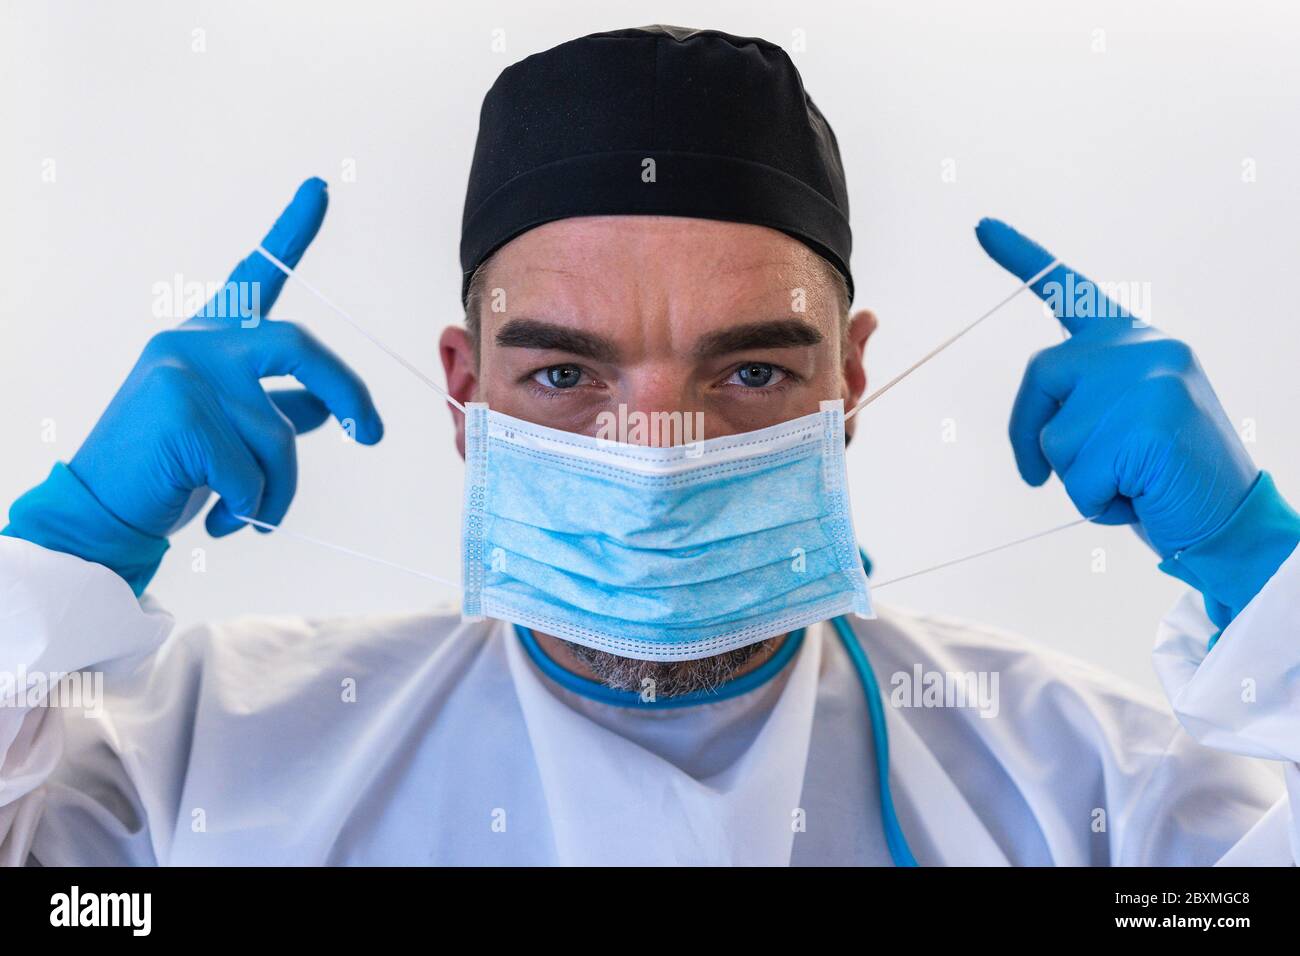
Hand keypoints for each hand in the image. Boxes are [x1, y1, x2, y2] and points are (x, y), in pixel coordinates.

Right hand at [68, 177, 383, 539]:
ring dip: (278, 492)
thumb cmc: (171, 469)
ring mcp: (184, 371)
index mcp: (207, 338)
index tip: (319, 187)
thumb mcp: (229, 429)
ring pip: (281, 435)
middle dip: (348, 393)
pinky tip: (218, 520)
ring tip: (250, 517)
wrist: (100, 512)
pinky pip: (251, 472)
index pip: (256, 276)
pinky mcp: (180, 411)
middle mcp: (194, 342)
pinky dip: (249, 509)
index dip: (290, 232)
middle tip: (370, 433)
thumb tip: (327, 406)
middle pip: (300, 349)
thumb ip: (275, 406)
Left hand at [975, 218, 1256, 558]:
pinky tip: (1142, 498)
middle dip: (1028, 435)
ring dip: (1078, 480)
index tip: (981, 226)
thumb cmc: (1166, 477)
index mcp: (1138, 342)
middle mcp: (1145, 349)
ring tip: (1132, 482)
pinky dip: (1098, 505)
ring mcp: (1149, 384)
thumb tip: (1040, 422)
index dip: (1024, 259)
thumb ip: (1087, 397)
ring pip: (1056, 440)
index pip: (1072, 294)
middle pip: (1041, 376)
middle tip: (1036, 477)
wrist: (1234, 521)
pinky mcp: (1150, 427)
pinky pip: (1078, 481)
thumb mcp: (1124, 422)